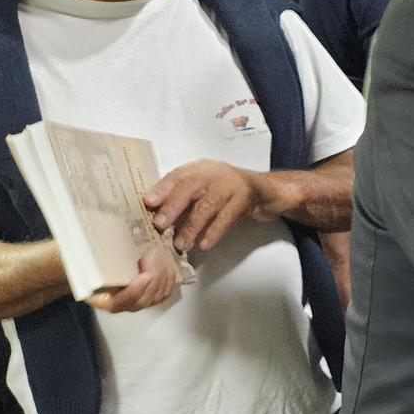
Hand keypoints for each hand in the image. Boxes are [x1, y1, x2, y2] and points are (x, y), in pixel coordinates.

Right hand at [87, 244, 178, 313]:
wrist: (88, 266)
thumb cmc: (84, 264)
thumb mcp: (80, 261)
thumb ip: (83, 258)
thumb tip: (83, 243)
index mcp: (101, 299)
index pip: (120, 302)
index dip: (135, 290)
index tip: (144, 275)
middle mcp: (120, 305)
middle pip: (143, 299)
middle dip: (154, 275)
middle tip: (155, 254)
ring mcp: (135, 302)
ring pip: (156, 296)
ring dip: (163, 275)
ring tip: (161, 255)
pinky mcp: (148, 296)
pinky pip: (163, 293)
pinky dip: (169, 279)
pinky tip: (168, 264)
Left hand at [146, 160, 272, 251]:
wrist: (265, 190)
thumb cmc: (228, 190)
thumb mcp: (206, 186)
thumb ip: (185, 195)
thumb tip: (157, 214)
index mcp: (200, 169)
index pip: (177, 176)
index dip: (162, 188)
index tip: (148, 203)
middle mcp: (214, 174)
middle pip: (190, 187)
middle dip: (173, 206)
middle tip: (160, 225)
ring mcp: (231, 186)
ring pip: (207, 206)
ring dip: (191, 226)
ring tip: (180, 243)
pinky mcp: (245, 201)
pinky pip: (227, 218)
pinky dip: (214, 232)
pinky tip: (205, 244)